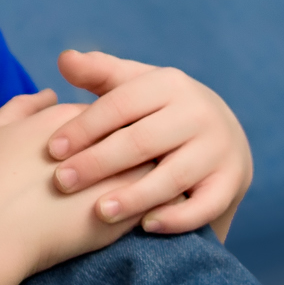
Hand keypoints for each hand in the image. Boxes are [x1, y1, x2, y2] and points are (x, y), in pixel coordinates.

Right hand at [0, 89, 148, 284]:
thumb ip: (25, 105)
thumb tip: (49, 93)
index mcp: (75, 117)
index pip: (113, 110)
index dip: (111, 126)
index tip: (104, 143)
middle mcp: (102, 141)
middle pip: (141, 133)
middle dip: (140, 145)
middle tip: (132, 162)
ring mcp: (118, 177)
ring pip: (154, 167)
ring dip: (149, 174)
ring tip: (136, 189)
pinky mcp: (124, 213)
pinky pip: (154, 202)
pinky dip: (149, 204)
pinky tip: (133, 213)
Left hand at [45, 50, 252, 238]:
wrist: (222, 134)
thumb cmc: (159, 111)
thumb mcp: (134, 86)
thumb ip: (99, 73)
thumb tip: (64, 58)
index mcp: (169, 84)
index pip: (120, 104)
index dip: (84, 127)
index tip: (52, 150)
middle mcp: (198, 113)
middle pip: (142, 141)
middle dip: (99, 163)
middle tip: (62, 182)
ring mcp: (218, 148)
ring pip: (172, 176)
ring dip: (134, 195)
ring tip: (99, 211)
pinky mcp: (231, 182)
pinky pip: (204, 205)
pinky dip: (177, 217)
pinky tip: (146, 226)